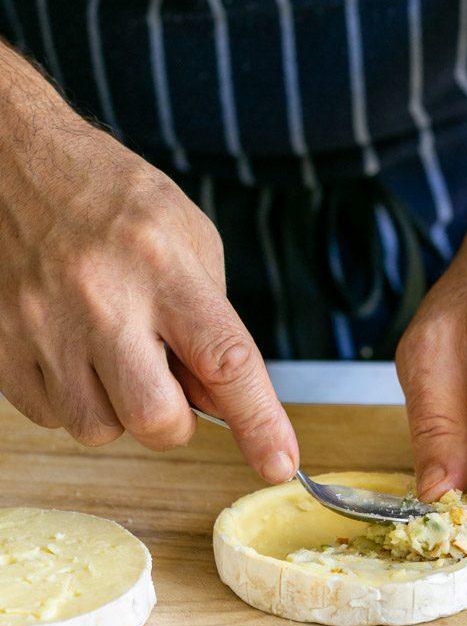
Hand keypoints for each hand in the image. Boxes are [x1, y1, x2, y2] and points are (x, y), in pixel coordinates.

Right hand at [0, 68, 296, 481]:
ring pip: (98, 428)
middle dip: (174, 421)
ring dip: (119, 410)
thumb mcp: (189, 240)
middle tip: (166, 380)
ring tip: (112, 355)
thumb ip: (213, 322)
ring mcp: (43, 324)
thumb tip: (222, 404)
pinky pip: (50, 417)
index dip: (259, 423)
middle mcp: (103, 299)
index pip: (225, 361)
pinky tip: (74, 353)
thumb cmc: (112, 200)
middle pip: (154, 418)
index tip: (280, 463)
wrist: (12, 162)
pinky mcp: (2, 344)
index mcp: (164, 267)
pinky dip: (74, 400)